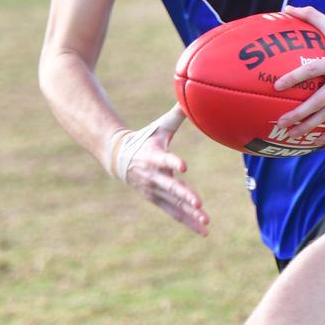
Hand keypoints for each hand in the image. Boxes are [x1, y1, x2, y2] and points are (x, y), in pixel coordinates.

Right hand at [106, 104, 209, 236]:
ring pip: (173, 205)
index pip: (164, 160)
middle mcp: (153, 177)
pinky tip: (204, 230)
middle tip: (198, 204)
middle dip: (185, 196)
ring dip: (189, 214)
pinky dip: (188, 222)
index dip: (173, 163)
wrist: (119, 158)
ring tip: (206, 221)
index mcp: (154, 157)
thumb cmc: (145, 138)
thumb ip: (177, 115)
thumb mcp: (160, 126)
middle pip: (170, 188)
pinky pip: (174, 214)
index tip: (183, 166)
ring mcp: (154, 191)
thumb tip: (192, 94)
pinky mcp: (157, 200)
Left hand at [273, 6, 324, 146]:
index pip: (311, 70)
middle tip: (281, 122)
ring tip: (293, 135)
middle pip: (318, 102)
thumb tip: (287, 7)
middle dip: (298, 114)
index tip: (277, 86)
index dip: (293, 78)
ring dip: (311, 127)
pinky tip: (320, 141)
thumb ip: (310, 15)